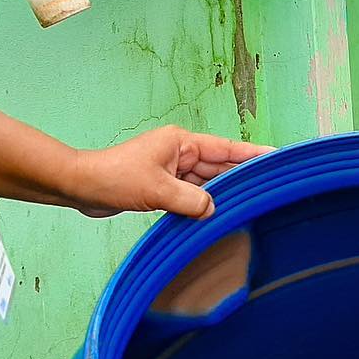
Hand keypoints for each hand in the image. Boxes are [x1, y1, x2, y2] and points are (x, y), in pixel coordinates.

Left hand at [71, 127, 272, 219]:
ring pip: (207, 184)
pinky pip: (192, 195)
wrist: (81, 186)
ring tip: (247, 207)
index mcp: (182, 143)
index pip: (227, 149)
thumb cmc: (113, 177)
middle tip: (268, 190)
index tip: (276, 157)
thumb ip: (191, 201)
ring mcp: (172, 170)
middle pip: (220, 167)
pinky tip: (216, 216)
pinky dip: (203, 205)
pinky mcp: (163, 186)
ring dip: (221, 196)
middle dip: (240, 179)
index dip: (253, 155)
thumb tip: (214, 210)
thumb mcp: (158, 191)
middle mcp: (180, 153)